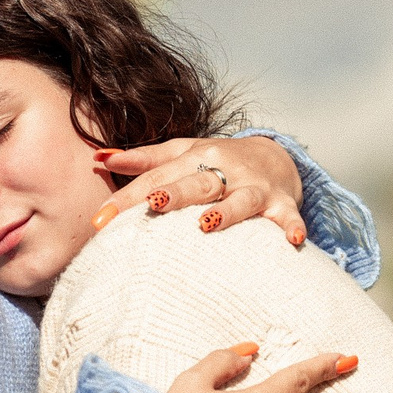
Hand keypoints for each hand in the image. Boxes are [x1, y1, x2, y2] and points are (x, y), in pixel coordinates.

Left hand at [92, 136, 307, 246]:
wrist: (275, 156)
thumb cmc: (218, 160)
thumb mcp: (182, 153)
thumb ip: (143, 159)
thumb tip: (99, 159)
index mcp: (195, 157)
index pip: (156, 177)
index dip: (128, 197)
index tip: (100, 221)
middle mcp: (224, 169)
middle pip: (196, 183)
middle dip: (174, 194)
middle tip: (153, 203)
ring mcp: (254, 187)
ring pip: (239, 199)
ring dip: (226, 211)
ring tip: (208, 224)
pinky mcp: (282, 204)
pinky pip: (288, 217)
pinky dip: (292, 226)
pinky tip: (293, 240)